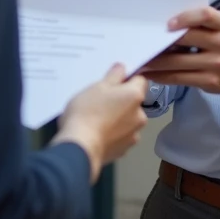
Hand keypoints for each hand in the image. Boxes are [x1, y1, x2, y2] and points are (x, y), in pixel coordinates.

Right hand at [53, 64, 147, 183]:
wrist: (80, 147)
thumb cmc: (87, 113)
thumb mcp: (97, 86)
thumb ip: (114, 75)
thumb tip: (122, 68)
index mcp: (135, 96)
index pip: (140, 80)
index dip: (127, 79)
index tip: (114, 82)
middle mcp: (140, 116)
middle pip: (133, 102)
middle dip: (121, 101)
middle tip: (100, 101)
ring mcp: (133, 135)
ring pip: (128, 120)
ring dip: (117, 118)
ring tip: (96, 119)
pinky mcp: (123, 150)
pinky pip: (121, 136)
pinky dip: (112, 134)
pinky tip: (97, 132)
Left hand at [139, 6, 219, 93]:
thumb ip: (201, 23)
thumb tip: (166, 26)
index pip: (204, 15)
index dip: (185, 17)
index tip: (167, 24)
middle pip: (187, 39)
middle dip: (162, 42)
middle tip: (143, 42)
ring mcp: (217, 64)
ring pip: (178, 63)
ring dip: (156, 63)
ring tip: (142, 61)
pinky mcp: (211, 81)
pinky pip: (180, 79)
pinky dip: (163, 77)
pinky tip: (153, 74)